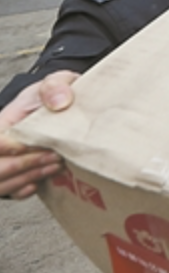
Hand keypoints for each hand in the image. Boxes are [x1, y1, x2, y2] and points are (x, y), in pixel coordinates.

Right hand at [0, 71, 77, 199]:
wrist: (57, 106)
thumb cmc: (53, 95)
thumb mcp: (57, 81)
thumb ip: (56, 86)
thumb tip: (59, 103)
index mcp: (3, 123)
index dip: (12, 147)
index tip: (40, 144)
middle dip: (26, 164)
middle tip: (56, 157)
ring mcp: (4, 161)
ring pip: (2, 182)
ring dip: (29, 176)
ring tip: (56, 166)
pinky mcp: (13, 175)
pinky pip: (11, 191)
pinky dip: (24, 190)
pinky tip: (40, 181)